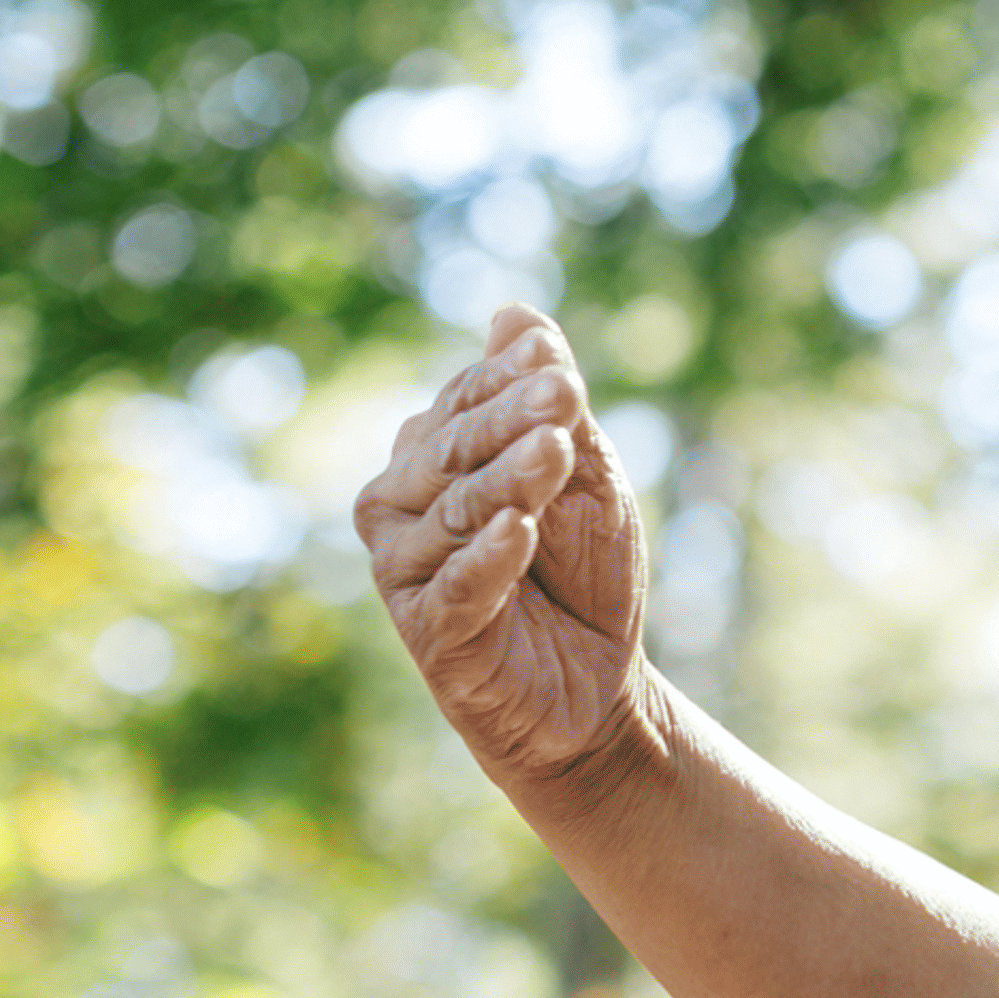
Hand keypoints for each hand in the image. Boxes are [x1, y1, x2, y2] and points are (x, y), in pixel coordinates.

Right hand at [355, 304, 655, 786]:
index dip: (507, 378)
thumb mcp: (584, 477)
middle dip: (509, 419)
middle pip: (453, 450)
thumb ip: (549, 404)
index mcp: (431, 458)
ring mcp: (405, 569)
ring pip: (457, 512)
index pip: (464, 402)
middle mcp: (401, 507)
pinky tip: (519, 528)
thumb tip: (515, 313)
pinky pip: (457, 585)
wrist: (597, 683)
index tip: (553, 357)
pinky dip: (490, 556)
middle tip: (564, 394)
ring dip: (509, 479)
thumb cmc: (584, 572)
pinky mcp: (426, 631)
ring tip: (554, 449)